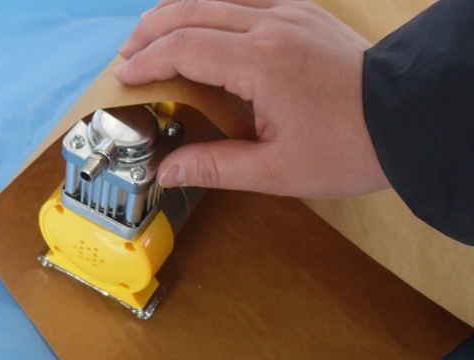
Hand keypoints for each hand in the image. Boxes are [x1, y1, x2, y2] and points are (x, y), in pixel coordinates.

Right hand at [114, 0, 390, 198]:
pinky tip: (203, 24)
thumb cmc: (350, 147)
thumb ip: (215, 167)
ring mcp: (290, 11)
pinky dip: (212, 7)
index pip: (185, 47)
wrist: (407, 118)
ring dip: (178, 13)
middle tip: (129, 54)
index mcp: (262, 62)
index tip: (125, 77)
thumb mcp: (277, 170)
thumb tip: (168, 170)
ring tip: (155, 37)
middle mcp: (272, 24)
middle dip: (151, 30)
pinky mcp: (303, 12)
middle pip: (192, 9)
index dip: (147, 61)